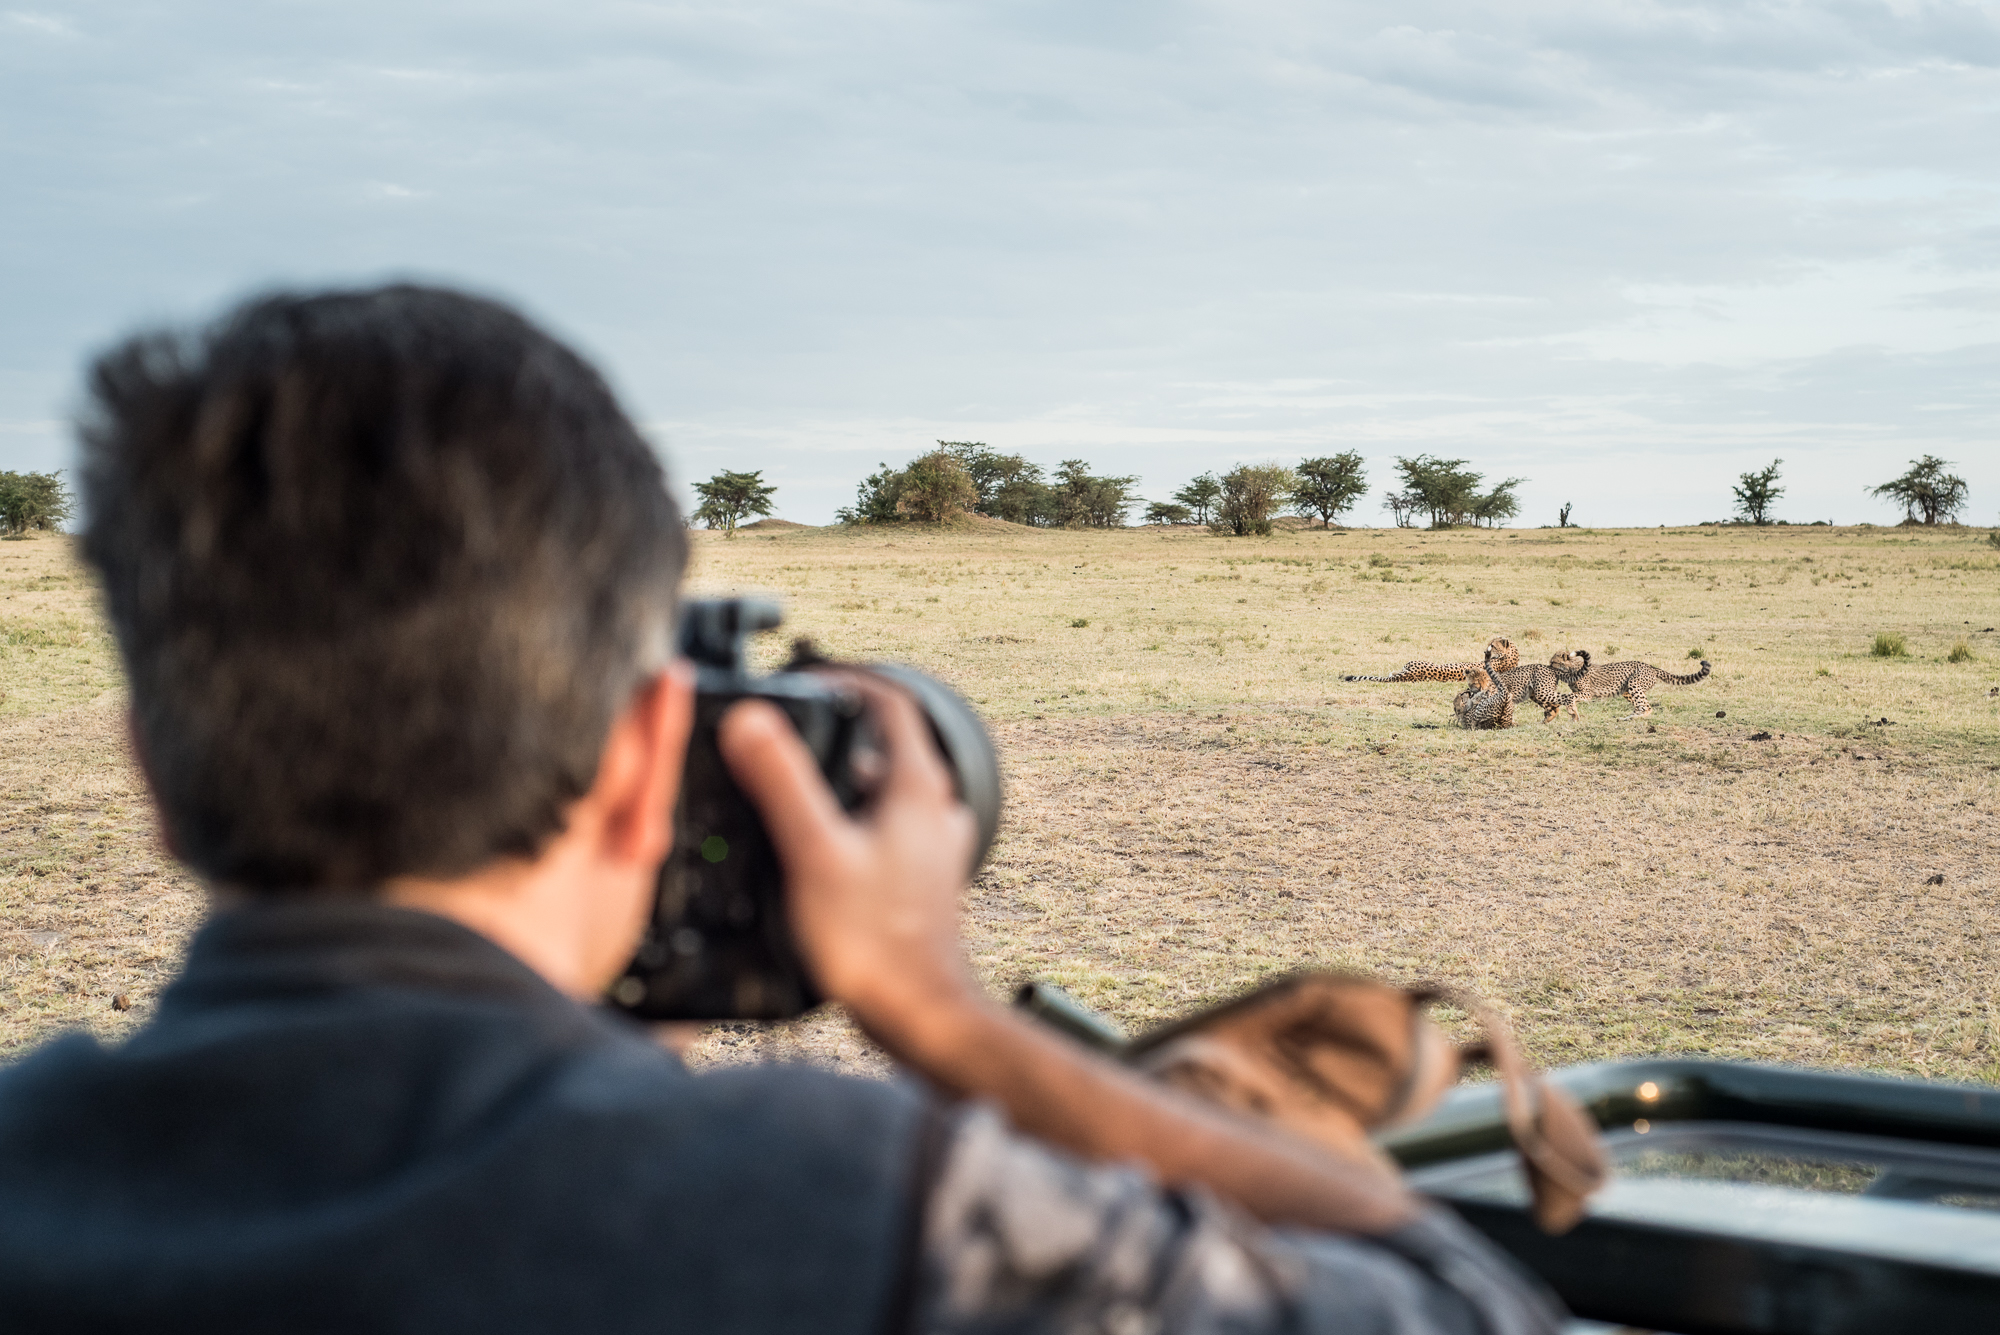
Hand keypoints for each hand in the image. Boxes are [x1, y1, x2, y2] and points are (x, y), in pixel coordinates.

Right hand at [717, 674, 980, 1044]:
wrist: (919, 1013)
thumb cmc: (874, 942)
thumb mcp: (813, 851)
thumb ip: (781, 782)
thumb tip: (751, 719)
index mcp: (917, 788)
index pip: (892, 701)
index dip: (848, 679)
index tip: (809, 677)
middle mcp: (935, 811)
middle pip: (889, 744)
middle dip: (839, 730)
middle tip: (790, 733)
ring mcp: (933, 847)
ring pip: (888, 789)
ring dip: (845, 778)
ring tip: (795, 788)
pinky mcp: (922, 880)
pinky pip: (888, 829)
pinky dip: (855, 820)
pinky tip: (819, 847)